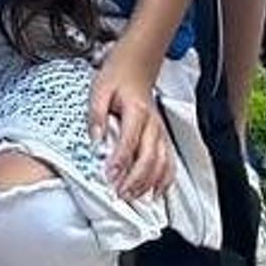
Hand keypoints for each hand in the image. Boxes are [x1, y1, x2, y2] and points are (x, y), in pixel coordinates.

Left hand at [89, 49, 174, 203]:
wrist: (136, 68)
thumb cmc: (117, 79)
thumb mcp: (99, 90)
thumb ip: (96, 114)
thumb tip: (95, 138)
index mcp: (137, 111)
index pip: (130, 141)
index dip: (120, 161)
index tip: (109, 176)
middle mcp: (153, 124)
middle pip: (149, 157)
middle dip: (135, 179)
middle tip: (120, 193)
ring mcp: (160, 133)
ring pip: (162, 163)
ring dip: (149, 183)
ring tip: (133, 197)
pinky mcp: (163, 139)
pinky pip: (169, 163)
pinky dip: (164, 181)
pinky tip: (155, 193)